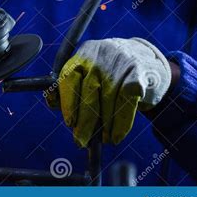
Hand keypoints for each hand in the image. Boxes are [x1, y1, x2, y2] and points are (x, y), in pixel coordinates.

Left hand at [52, 38, 171, 146]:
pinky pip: (127, 103)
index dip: (68, 102)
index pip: (68, 78)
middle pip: (89, 93)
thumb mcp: (87, 72)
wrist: (143, 58)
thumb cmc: (107, 72)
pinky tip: (117, 136)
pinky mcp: (138, 73)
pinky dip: (122, 124)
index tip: (69, 123)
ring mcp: (119, 63)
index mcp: (82, 56)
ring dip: (105, 126)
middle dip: (84, 122)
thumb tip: (53, 103)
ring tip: (103, 140)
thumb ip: (70, 87)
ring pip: (109, 101)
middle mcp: (99, 56)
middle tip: (81, 141)